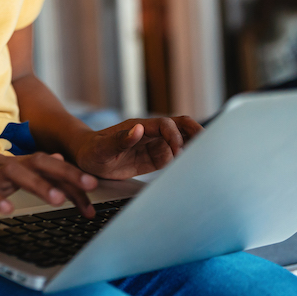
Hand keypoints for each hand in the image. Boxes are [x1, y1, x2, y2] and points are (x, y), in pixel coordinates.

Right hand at [0, 143, 99, 217]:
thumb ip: (29, 168)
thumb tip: (60, 162)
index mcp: (12, 163)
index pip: (48, 166)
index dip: (71, 178)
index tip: (94, 192)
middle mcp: (1, 165)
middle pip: (38, 164)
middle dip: (65, 176)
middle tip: (89, 187)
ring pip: (13, 174)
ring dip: (37, 185)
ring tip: (55, 200)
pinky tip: (7, 210)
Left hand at [71, 116, 202, 179]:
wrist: (87, 158)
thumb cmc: (92, 150)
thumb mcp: (102, 148)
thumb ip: (120, 139)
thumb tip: (139, 129)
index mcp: (140, 128)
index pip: (166, 125)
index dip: (175, 136)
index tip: (177, 152)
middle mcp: (151, 134)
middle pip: (181, 126)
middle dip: (196, 133)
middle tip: (209, 147)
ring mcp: (155, 145)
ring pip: (183, 141)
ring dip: (194, 147)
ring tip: (206, 161)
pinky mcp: (156, 158)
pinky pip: (176, 157)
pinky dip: (187, 161)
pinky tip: (193, 170)